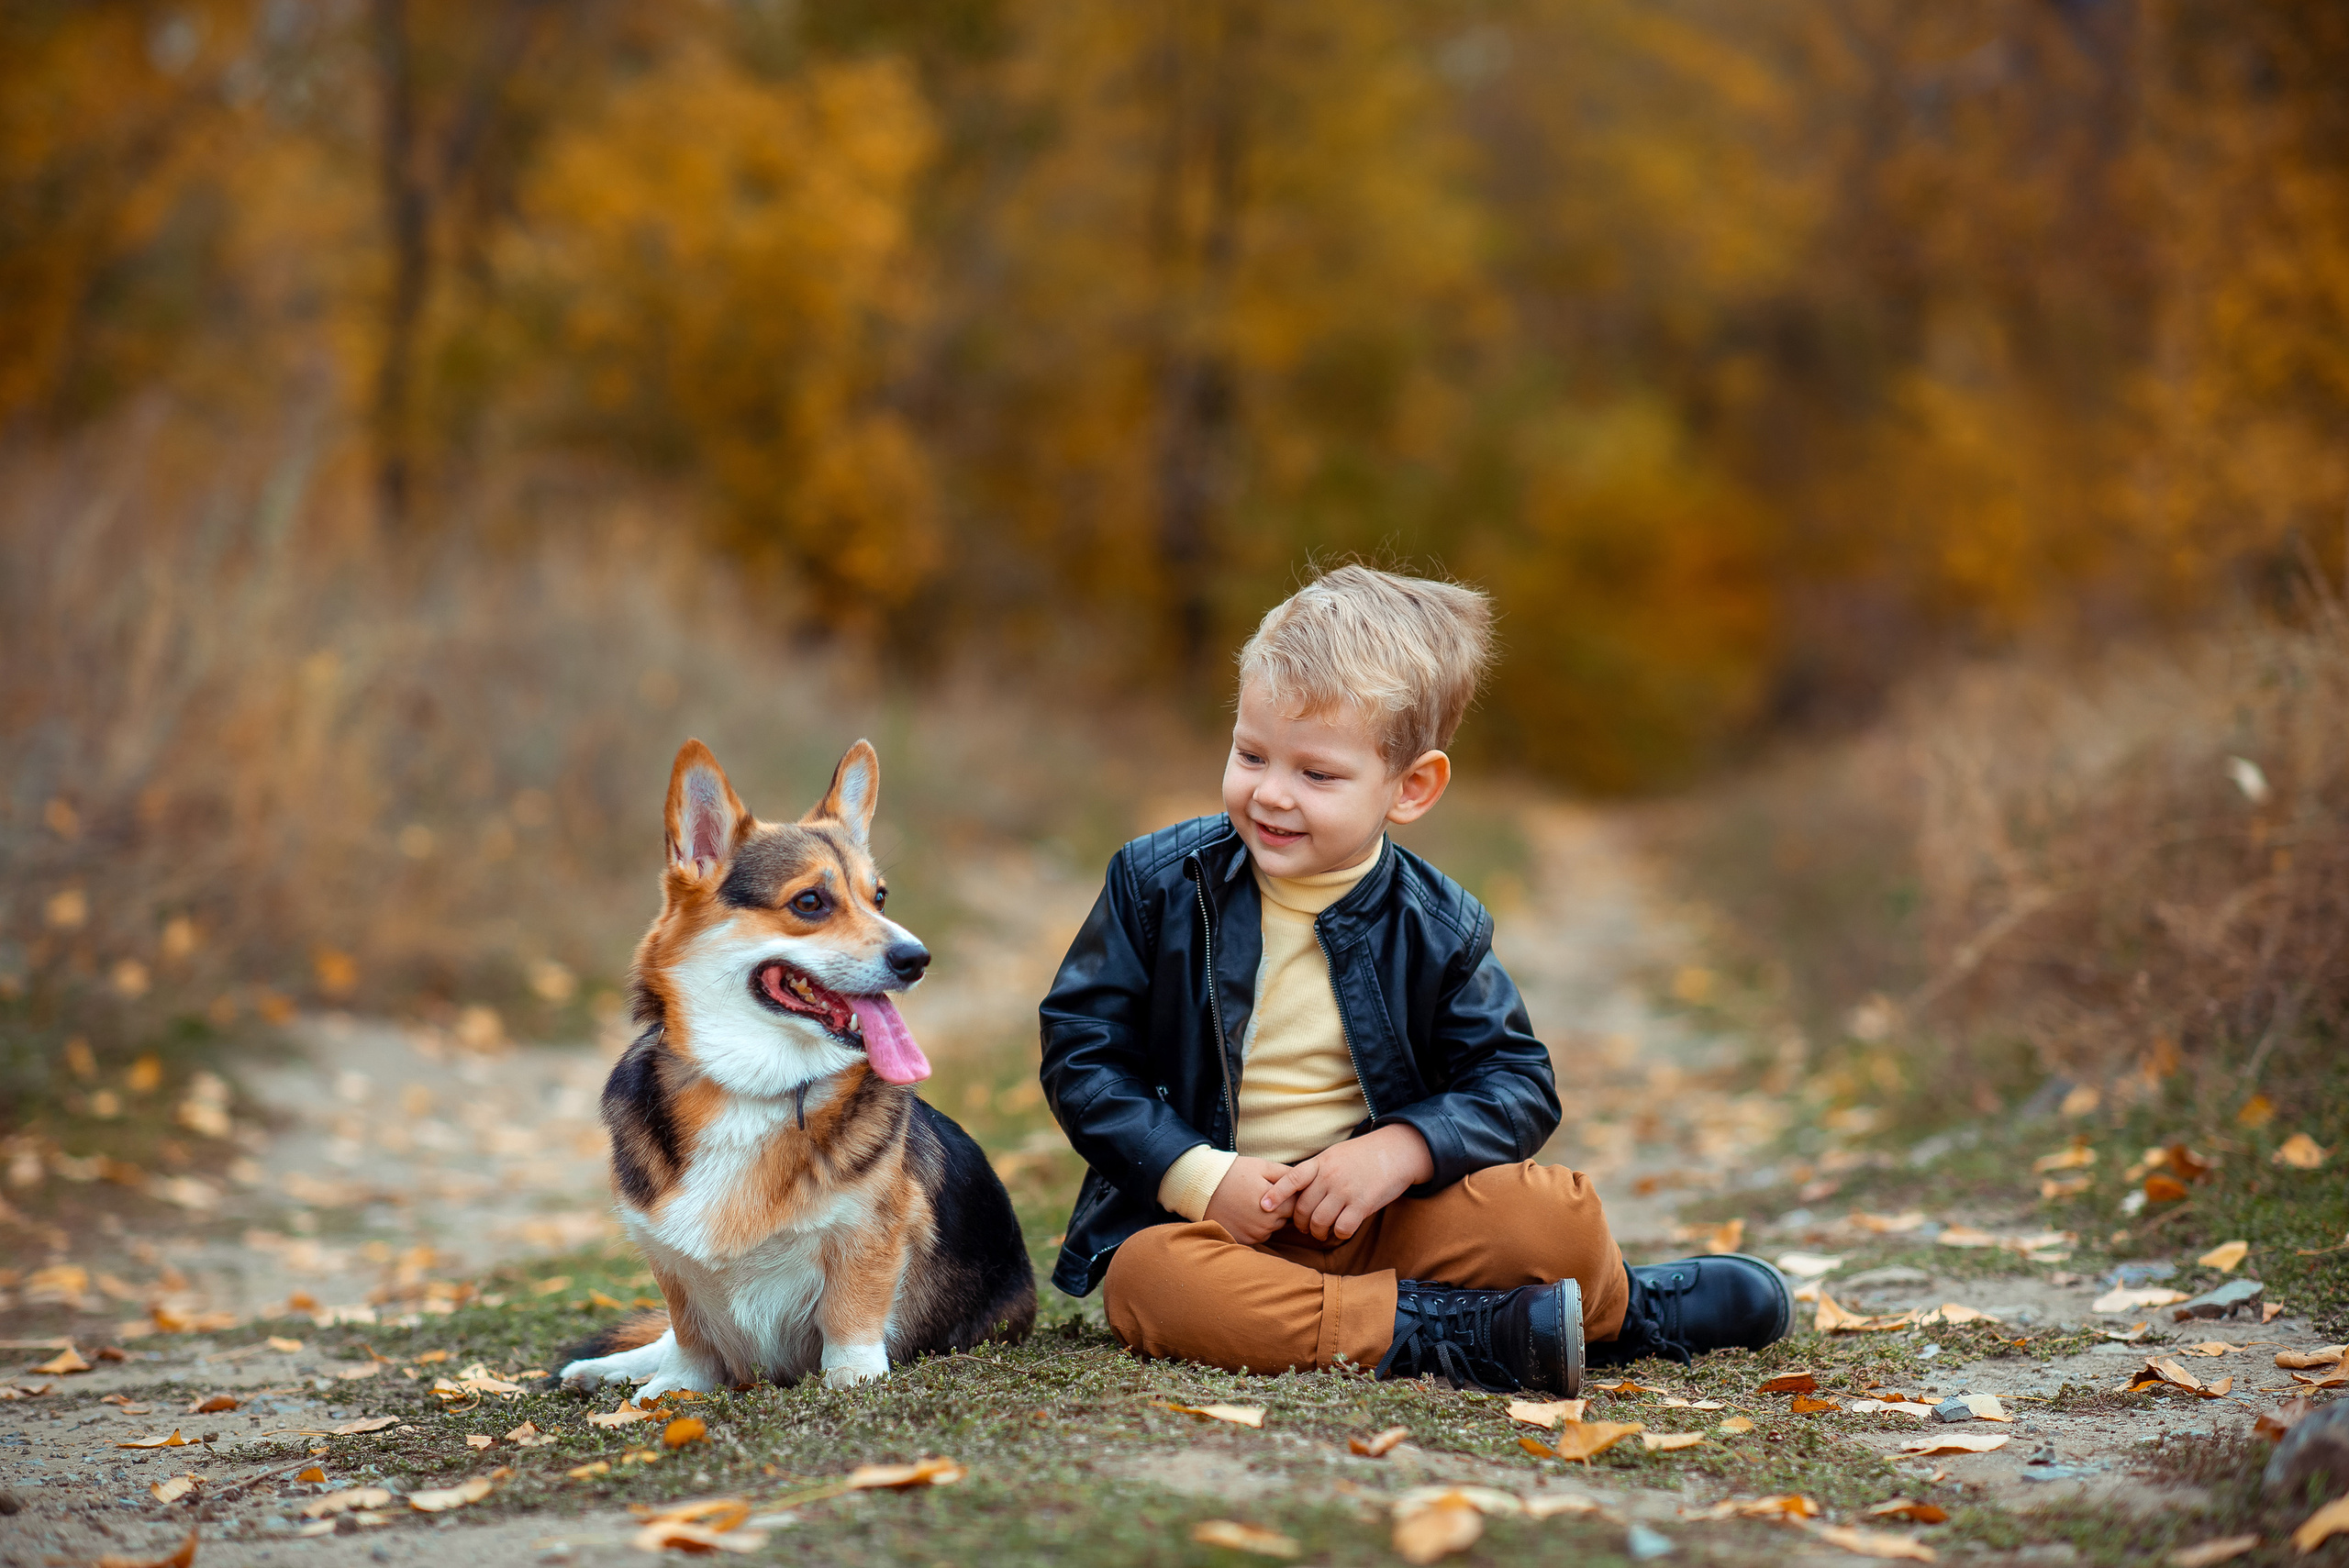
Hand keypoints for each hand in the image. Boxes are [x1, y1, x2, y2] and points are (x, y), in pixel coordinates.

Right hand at [1203, 1156, 1297, 1244]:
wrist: (1203, 1187)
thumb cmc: (1234, 1173)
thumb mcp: (1263, 1166)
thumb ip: (1288, 1174)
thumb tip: (1307, 1181)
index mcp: (1275, 1206)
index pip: (1297, 1206)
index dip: (1293, 1196)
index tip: (1285, 1189)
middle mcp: (1266, 1225)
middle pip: (1285, 1219)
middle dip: (1282, 1208)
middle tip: (1265, 1193)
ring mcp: (1254, 1235)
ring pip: (1272, 1228)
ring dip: (1269, 1218)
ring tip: (1254, 1202)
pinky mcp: (1243, 1241)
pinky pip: (1258, 1235)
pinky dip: (1256, 1226)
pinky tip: (1245, 1213)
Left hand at [1259, 1124, 1433, 1241]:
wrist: (1396, 1151)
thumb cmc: (1362, 1155)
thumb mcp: (1334, 1154)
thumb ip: (1315, 1170)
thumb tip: (1294, 1187)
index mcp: (1320, 1163)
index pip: (1292, 1178)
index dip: (1276, 1194)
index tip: (1264, 1206)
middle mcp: (1330, 1177)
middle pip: (1303, 1208)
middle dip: (1301, 1224)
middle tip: (1305, 1228)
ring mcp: (1346, 1191)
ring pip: (1320, 1222)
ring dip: (1318, 1233)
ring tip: (1322, 1233)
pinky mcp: (1363, 1204)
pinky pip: (1342, 1228)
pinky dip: (1339, 1235)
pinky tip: (1342, 1232)